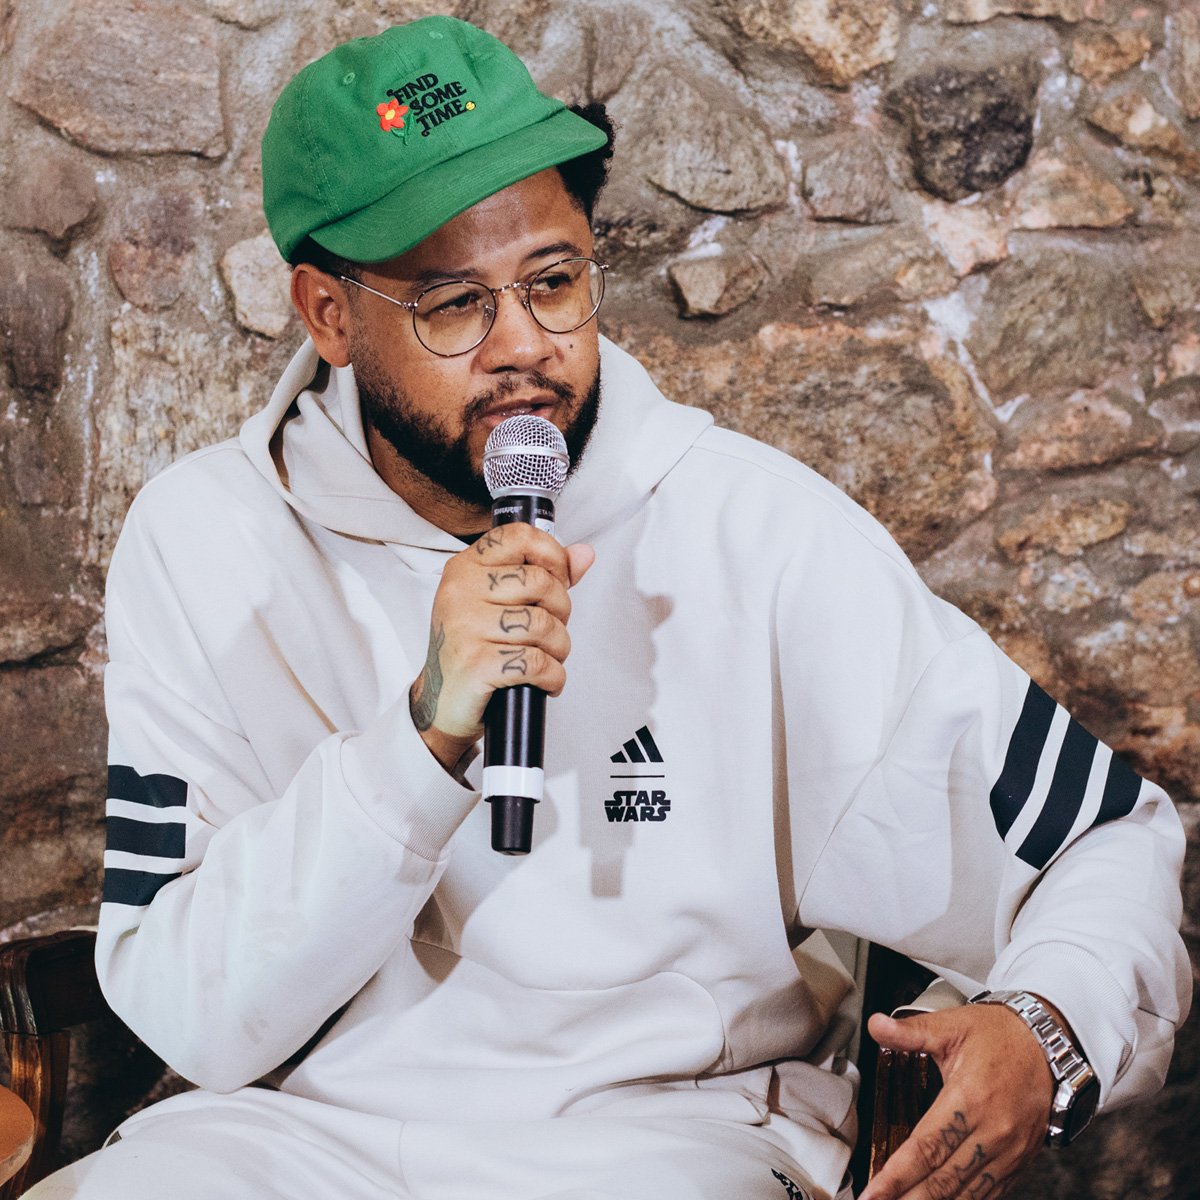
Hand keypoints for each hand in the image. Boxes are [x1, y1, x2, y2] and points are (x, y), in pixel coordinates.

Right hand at [409, 523, 594, 770]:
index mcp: (465, 568)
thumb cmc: (474, 649)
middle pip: (540, 582)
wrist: (440, 704)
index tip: (559, 579)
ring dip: (559, 648)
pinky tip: (545, 681)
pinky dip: (553, 676)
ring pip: (543, 625)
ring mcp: (465, 627)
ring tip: (548, 659)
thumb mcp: (500, 604)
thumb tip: (584, 554)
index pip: (519, 536)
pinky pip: (537, 662)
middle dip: (561, 611)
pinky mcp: (475, 664)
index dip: (553, 555)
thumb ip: (543, 575)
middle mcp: (460, 592)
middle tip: (551, 632)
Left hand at [859, 1002, 1053, 1199]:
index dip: (896, 1175)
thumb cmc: (998, 1034)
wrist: (1050, 1045)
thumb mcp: (952, 1025)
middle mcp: (992, 1131)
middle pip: (944, 1180)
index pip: (926, 1147)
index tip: (872, 1193)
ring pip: (968, 1193)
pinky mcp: (1020, 1160)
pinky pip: (991, 1192)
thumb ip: (910, 1031)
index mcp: (969, 1097)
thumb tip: (875, 1024)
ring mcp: (1010, 1150)